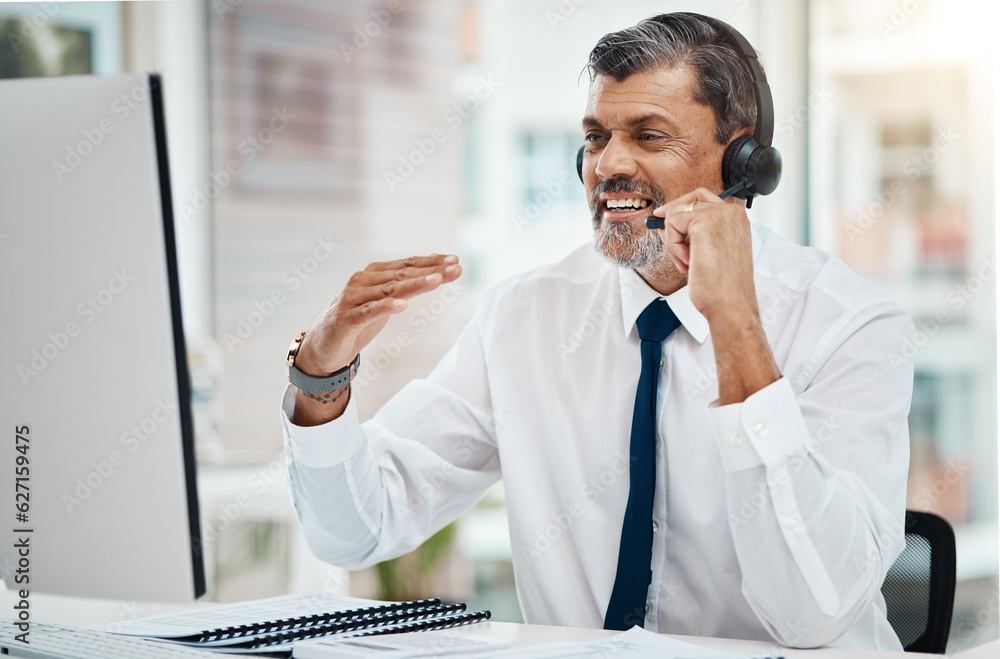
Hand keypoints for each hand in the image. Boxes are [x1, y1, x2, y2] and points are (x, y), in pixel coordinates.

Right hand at [294, 253, 461, 376]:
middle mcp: (362, 282)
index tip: (455, 260)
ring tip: (437, 280)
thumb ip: (403, 286)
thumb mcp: (383, 302)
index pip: (407, 265)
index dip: (431, 262)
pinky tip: (402, 305)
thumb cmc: (356, 321)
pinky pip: (369, 313)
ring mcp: (353, 299)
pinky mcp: (346, 320)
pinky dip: (386, 307)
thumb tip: (433, 270)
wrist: (322, 347)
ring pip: (389, 291)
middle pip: (403, 275)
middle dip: (431, 271)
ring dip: (415, 285)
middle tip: (455, 267)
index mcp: (373, 274)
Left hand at [649, 189, 779, 404]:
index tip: (664, 217)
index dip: (681, 207)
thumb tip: (665, 218)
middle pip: (689, 199)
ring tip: (688, 263)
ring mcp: (720, 214)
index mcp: (737, 219)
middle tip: (670, 242)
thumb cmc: (721, 287)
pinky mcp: (705, 221)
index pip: (703, 199)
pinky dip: (673, 246)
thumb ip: (695, 233)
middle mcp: (732, 212)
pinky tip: (688, 262)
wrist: (730, 304)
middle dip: (673, 222)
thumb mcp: (710, 252)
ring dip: (674, 242)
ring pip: (676, 213)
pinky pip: (672, 224)